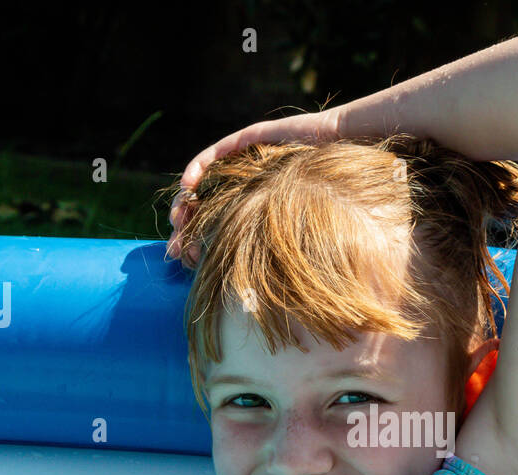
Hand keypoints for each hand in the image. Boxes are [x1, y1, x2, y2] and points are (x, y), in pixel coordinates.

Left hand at [167, 108, 343, 263]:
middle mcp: (244, 184)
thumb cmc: (330, 192)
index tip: (186, 260)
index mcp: (252, 206)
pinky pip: (213, 155)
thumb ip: (274, 245)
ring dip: (185, 202)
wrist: (342, 145)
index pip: (216, 222)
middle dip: (186, 227)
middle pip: (203, 205)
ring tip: (176, 221)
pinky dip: (197, 169)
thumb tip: (257, 290)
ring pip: (202, 183)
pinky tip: (188, 187)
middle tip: (175, 249)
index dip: (198, 240)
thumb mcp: (295, 226)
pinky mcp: (245, 141)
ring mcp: (242, 163)